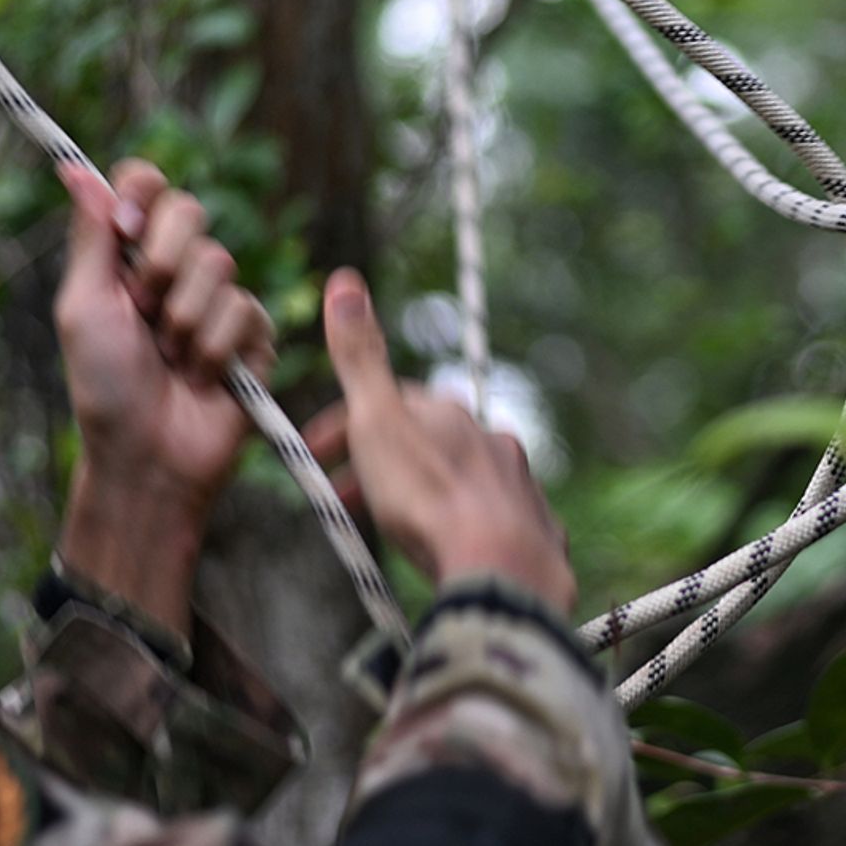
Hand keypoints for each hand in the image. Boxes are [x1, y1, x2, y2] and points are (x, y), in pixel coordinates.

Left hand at [53, 160, 273, 633]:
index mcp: (130, 255)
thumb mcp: (83, 306)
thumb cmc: (103, 387)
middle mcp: (176, 269)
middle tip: (141, 311)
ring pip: (218, 263)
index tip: (123, 228)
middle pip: (189, 209)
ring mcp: (219, 299)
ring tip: (170, 359)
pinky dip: (213, 350)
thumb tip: (72, 167)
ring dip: (181, 321)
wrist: (147, 456)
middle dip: (158, 264)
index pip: (146, 185)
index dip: (140, 195)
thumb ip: (90, 235)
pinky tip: (203, 379)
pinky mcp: (255, 333)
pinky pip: (243, 310)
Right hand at [306, 269, 575, 614]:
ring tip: (395, 528)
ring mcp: (516, 485)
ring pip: (462, 479)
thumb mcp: (378, 418)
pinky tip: (454, 550)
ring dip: (425, 493)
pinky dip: (467, 528)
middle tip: (342, 499)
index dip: (343, 424)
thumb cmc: (428, 492)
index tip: (311, 454)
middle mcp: (488, 439)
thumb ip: (361, 355)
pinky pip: (495, 523)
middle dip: (381, 462)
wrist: (500, 565)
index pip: (388, 403)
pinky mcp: (533, 532)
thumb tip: (345, 279)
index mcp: (447, 412)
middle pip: (425, 443)